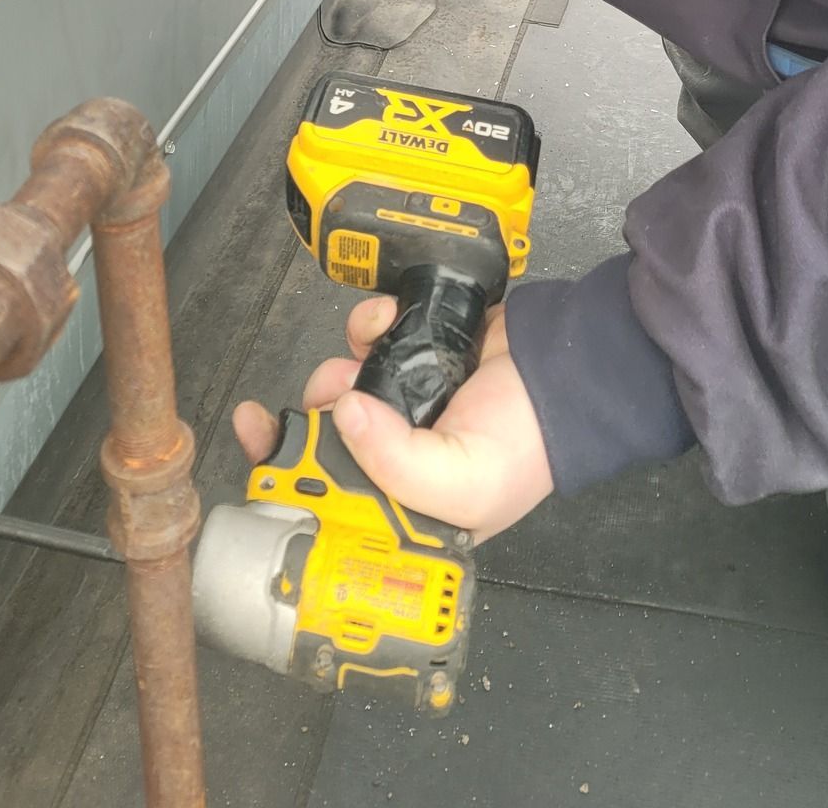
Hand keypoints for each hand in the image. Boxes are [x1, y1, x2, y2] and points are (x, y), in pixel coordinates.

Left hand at [232, 296, 553, 544]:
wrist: (570, 371)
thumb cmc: (529, 445)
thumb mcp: (465, 485)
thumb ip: (396, 464)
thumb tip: (343, 413)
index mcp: (404, 506)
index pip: (330, 504)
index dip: (287, 479)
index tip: (258, 444)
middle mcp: (397, 458)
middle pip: (322, 442)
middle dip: (308, 417)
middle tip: (311, 401)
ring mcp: (404, 404)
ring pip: (338, 386)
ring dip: (335, 370)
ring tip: (357, 363)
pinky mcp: (413, 355)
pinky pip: (367, 339)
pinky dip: (366, 325)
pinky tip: (382, 322)